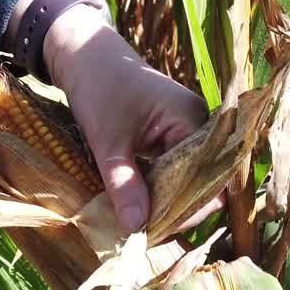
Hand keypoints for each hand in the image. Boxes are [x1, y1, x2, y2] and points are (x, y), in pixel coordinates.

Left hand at [43, 5, 219, 232]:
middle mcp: (199, 126)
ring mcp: (187, 130)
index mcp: (192, 120)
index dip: (186, 208)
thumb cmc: (99, 87)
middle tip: (147, 235)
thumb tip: (137, 228)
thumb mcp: (108, 141)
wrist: (84, 55)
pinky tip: (143, 207)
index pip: (205, 177)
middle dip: (178, 210)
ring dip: (168, 202)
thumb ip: (124, 184)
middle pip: (201, 181)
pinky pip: (176, 170)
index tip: (157, 231)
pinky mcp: (173, 136)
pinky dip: (160, 188)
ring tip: (144, 227)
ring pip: (188, 178)